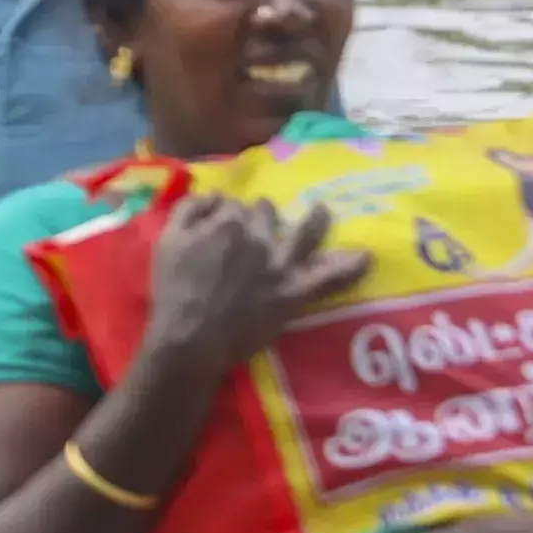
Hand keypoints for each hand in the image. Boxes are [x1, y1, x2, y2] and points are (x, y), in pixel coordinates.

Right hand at [139, 194, 369, 371]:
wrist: (191, 336)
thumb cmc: (173, 290)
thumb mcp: (166, 240)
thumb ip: (189, 209)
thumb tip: (216, 196)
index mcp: (229, 223)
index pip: (234, 207)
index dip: (226, 214)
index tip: (219, 224)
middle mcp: (261, 238)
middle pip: (266, 216)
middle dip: (263, 213)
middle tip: (260, 216)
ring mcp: (281, 265)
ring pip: (305, 234)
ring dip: (315, 219)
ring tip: (322, 211)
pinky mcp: (294, 293)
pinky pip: (328, 278)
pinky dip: (348, 268)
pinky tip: (366, 258)